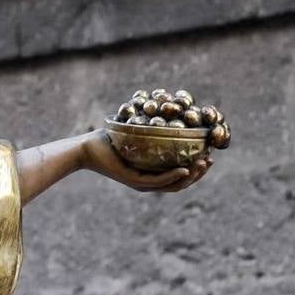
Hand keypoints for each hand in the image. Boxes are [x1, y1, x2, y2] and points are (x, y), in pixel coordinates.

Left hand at [80, 129, 211, 192]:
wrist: (84, 148)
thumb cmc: (107, 139)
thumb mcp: (133, 134)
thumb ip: (150, 129)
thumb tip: (166, 109)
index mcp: (149, 174)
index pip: (178, 177)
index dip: (196, 170)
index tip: (209, 156)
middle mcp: (147, 182)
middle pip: (180, 184)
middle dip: (199, 174)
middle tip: (210, 161)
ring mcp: (141, 183)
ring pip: (172, 185)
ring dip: (191, 176)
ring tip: (203, 164)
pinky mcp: (133, 180)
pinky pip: (157, 181)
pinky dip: (173, 176)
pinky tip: (185, 169)